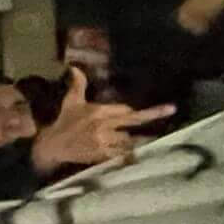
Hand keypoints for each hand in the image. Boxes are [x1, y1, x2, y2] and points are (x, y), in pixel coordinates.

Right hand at [34, 95, 171, 176]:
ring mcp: (104, 142)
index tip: (142, 112)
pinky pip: (121, 155)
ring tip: (158, 137)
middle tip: (171, 109)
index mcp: (98, 111)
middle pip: (132, 119)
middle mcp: (103, 126)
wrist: (52, 146)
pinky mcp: (101, 156)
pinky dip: (130, 156)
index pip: (123, 109)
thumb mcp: (70, 102)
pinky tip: (139, 156)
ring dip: (143, 139)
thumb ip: (77, 85)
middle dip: (152, 114)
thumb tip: (75, 67)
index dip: (133, 111)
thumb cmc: (63, 122)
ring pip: (130, 140)